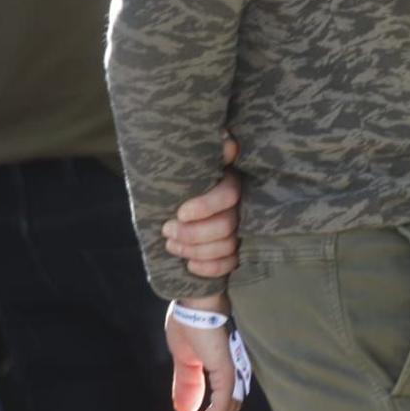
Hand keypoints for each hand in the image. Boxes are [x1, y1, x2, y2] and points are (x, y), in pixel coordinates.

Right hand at [164, 295, 241, 410]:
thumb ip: (188, 383)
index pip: (224, 401)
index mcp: (225, 366)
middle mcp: (234, 370)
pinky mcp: (227, 371)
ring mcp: (232, 371)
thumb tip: (185, 410)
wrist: (192, 300)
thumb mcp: (184, 358)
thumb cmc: (191, 320)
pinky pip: (220, 407)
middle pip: (227, 410)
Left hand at [165, 136, 240, 279]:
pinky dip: (208, 268)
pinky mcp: (237, 253)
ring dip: (195, 250)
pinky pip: (229, 265)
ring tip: (172, 245)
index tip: (181, 212)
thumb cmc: (181, 188)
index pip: (228, 194)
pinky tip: (190, 264)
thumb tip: (224, 142)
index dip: (206, 205)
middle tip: (168, 230)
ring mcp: (242, 231)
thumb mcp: (185, 169)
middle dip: (193, 233)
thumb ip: (201, 153)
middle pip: (227, 225)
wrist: (178, 219)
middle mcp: (241, 207)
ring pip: (227, 246)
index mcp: (230, 183)